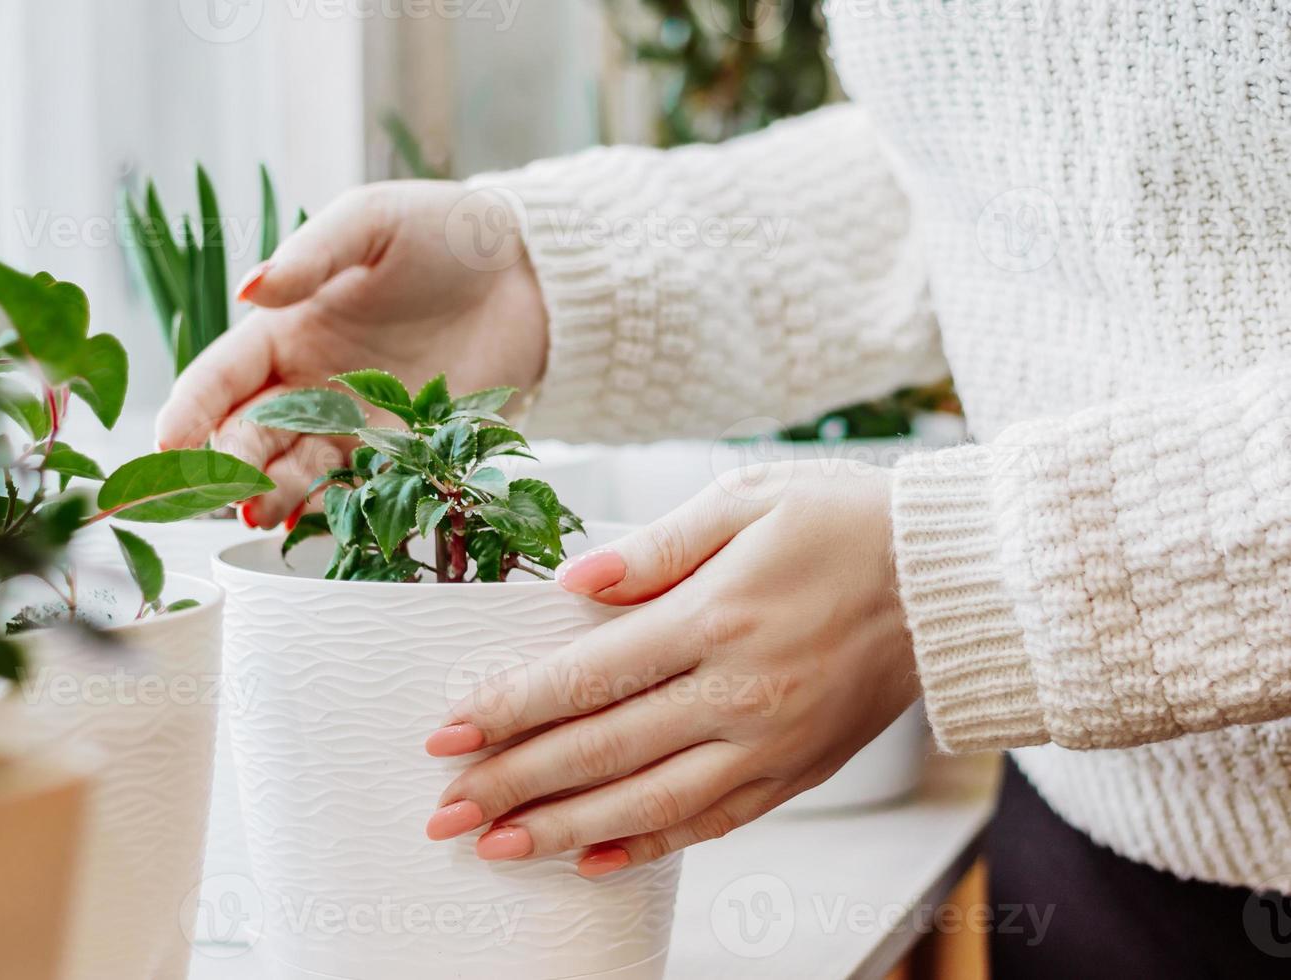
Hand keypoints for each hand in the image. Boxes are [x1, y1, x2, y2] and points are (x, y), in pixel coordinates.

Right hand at [155, 180, 548, 527]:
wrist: (528, 275)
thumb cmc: (442, 232)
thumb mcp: (371, 222)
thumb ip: (312, 256)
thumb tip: (250, 289)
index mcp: (285, 329)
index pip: (221, 376)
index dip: (190, 408)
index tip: (166, 443)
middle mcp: (309, 384)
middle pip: (249, 432)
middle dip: (226, 462)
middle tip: (214, 488)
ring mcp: (355, 424)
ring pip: (296, 469)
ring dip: (273, 493)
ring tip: (257, 512)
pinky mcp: (404, 452)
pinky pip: (358, 487)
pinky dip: (332, 508)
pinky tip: (310, 524)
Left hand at [422, 462, 919, 875]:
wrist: (955, 580)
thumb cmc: (846, 523)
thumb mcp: (747, 499)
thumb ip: (655, 545)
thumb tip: (572, 582)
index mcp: (716, 617)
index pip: (585, 678)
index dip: (507, 710)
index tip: (444, 737)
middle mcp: (739, 693)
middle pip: (601, 752)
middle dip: (512, 785)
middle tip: (444, 813)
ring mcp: (771, 743)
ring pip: (649, 804)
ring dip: (565, 830)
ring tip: (496, 848)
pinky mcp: (798, 771)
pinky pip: (715, 824)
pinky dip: (650, 846)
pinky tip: (594, 860)